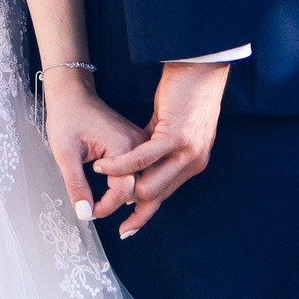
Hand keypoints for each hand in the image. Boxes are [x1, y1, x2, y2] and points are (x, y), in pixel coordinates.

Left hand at [40, 69, 146, 223]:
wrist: (72, 94)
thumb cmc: (67, 117)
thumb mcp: (65, 153)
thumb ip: (76, 184)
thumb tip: (84, 213)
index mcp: (123, 145)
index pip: (124, 191)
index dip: (106, 207)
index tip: (89, 212)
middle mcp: (138, 144)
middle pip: (138, 188)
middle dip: (119, 206)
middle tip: (99, 215)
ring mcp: (140, 143)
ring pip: (142, 181)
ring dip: (129, 199)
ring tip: (111, 213)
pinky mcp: (137, 143)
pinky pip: (140, 171)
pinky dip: (130, 187)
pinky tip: (116, 197)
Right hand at [92, 60, 227, 236]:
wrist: (200, 69)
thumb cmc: (184, 92)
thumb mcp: (170, 125)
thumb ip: (156, 146)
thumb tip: (141, 160)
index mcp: (190, 163)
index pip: (164, 195)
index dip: (144, 214)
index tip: (126, 228)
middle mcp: (192, 164)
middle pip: (155, 197)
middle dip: (129, 206)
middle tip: (103, 208)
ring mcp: (186, 154)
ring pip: (149, 185)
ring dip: (121, 185)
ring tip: (98, 179)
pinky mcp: (176, 138)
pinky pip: (142, 160)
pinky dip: (120, 166)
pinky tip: (103, 165)